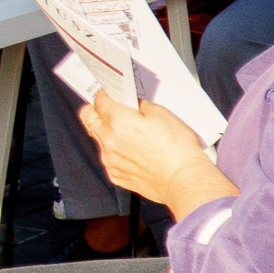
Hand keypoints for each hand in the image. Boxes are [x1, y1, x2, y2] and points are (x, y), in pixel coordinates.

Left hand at [79, 92, 235, 221]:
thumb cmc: (177, 147)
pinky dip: (117, 152)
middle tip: (111, 109)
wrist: (184, 179)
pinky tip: (135, 152)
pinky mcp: (115, 175)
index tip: (110, 93)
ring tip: (130, 133)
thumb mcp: (161, 113)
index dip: (105, 93)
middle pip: (89, 117)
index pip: (98, 99)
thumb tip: (131, 104)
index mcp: (117, 120)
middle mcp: (108, 140)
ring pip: (99, 139)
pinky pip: (109, 158)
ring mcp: (109, 159)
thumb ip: (139, 105)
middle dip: (97, 110)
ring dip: (108, 132)